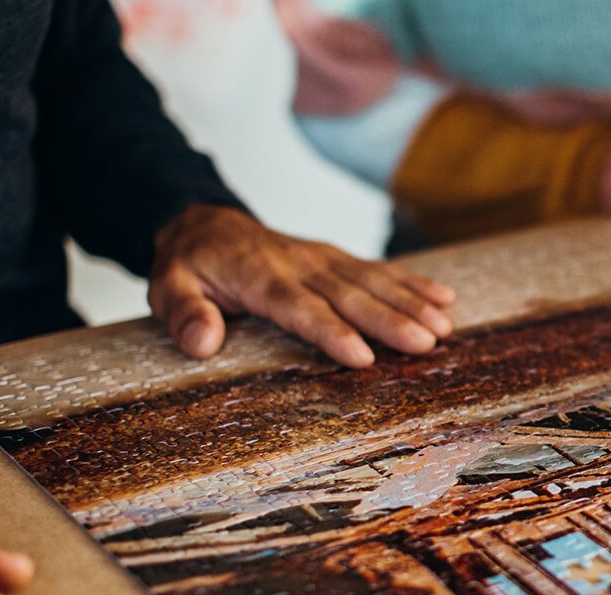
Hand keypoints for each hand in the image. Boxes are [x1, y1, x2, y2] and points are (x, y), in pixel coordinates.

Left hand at [150, 205, 457, 367]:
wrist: (206, 223)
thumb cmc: (189, 265)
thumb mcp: (166, 286)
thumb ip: (183, 313)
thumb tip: (203, 344)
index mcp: (259, 276)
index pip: (300, 307)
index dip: (332, 331)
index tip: (363, 355)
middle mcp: (300, 265)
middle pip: (349, 295)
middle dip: (390, 319)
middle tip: (426, 342)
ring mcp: (323, 259)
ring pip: (372, 281)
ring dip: (411, 303)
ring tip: (444, 328)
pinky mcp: (338, 259)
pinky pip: (379, 270)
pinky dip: (413, 283)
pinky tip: (445, 298)